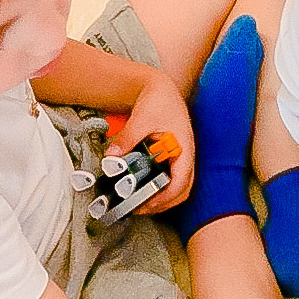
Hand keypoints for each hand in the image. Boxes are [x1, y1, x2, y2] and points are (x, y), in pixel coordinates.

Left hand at [115, 70, 195, 210]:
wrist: (161, 88)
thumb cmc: (159, 101)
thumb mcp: (142, 119)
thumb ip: (128, 138)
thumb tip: (112, 157)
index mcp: (185, 149)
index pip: (181, 182)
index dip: (165, 197)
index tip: (148, 204)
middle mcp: (186, 157)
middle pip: (182, 191)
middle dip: (163, 204)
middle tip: (141, 209)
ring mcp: (181, 159)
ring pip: (178, 188)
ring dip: (162, 199)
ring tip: (140, 203)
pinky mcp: (173, 158)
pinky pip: (170, 180)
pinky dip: (159, 189)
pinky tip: (143, 189)